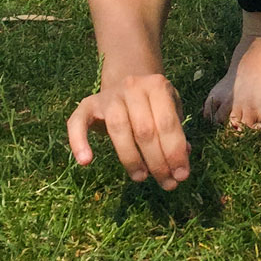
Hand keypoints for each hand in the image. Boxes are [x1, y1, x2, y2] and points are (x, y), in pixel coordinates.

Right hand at [67, 73, 190, 189]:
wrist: (127, 77)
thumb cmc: (153, 102)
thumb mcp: (170, 109)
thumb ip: (177, 131)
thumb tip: (183, 157)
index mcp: (157, 85)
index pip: (167, 123)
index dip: (175, 152)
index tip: (181, 175)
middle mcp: (133, 87)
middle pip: (144, 129)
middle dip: (157, 161)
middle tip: (166, 183)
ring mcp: (109, 95)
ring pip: (118, 129)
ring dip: (131, 158)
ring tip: (141, 177)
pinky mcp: (87, 104)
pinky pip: (78, 123)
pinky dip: (79, 142)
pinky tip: (86, 161)